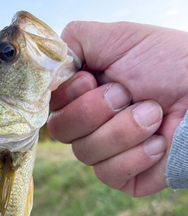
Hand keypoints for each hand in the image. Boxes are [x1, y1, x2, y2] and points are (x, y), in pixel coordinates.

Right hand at [48, 21, 187, 196]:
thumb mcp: (119, 38)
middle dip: (94, 111)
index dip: (67, 96)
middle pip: (61, 131)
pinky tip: (158, 142)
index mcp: (84, 94)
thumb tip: (44, 64)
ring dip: (123, 130)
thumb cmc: (171, 63)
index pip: (50, 106)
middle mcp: (90, 125)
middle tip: (126, 94)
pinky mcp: (124, 177)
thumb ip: (75, 42)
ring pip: (85, 153)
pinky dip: (135, 156)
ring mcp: (106, 153)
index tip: (92, 80)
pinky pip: (108, 174)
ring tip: (154, 114)